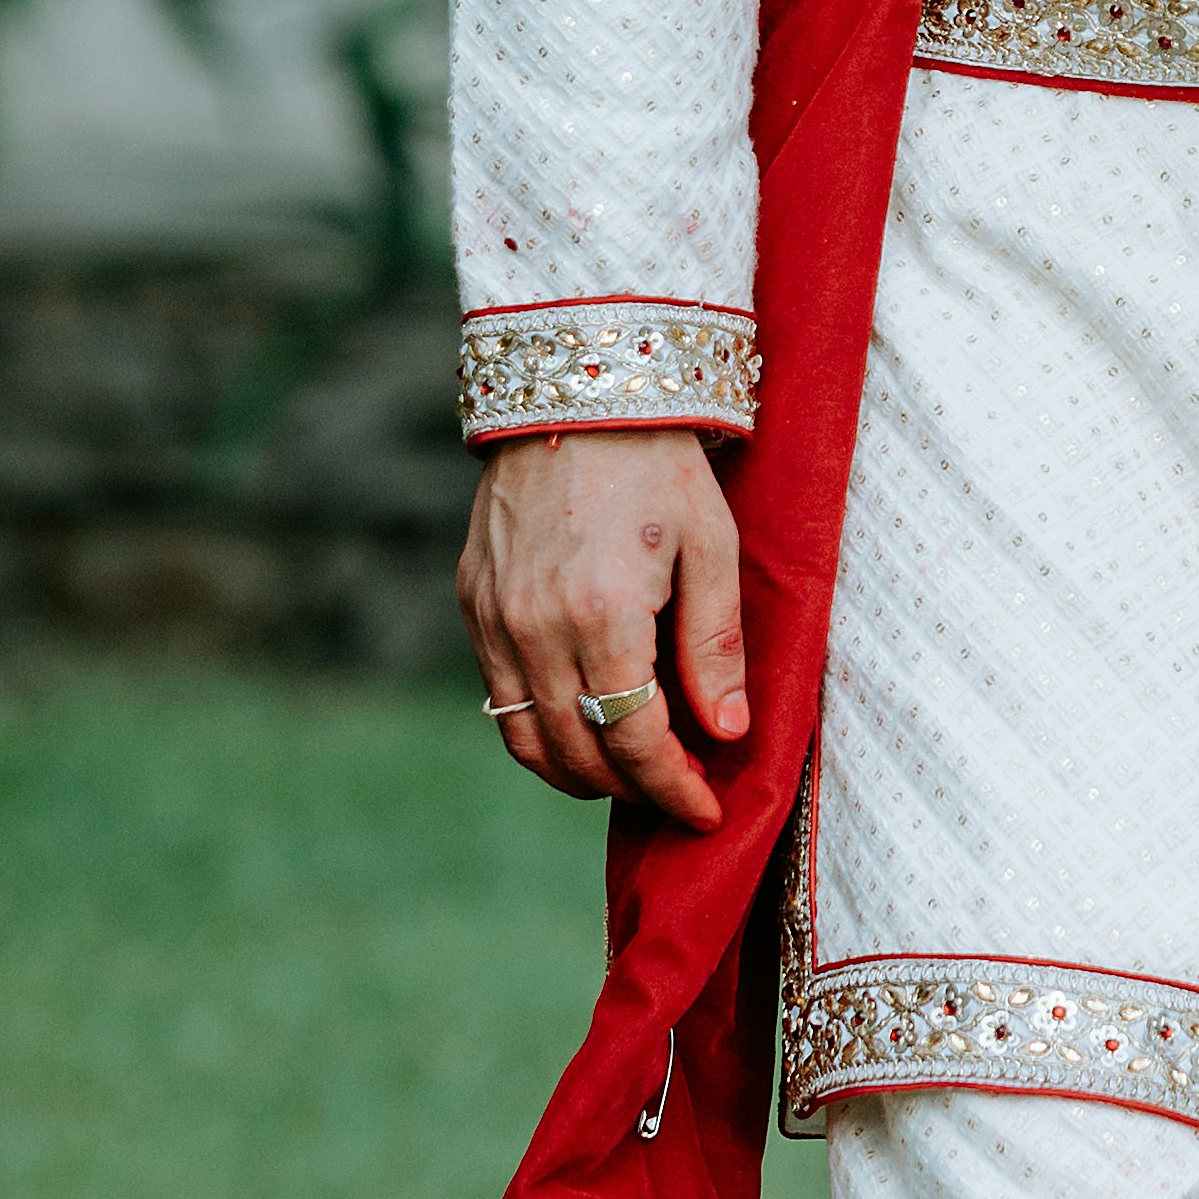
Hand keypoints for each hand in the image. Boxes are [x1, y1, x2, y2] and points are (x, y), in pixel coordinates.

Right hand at [458, 427, 745, 819]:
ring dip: (578, 772)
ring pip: (525, 738)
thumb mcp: (712, 546)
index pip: (634, 740)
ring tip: (629, 772)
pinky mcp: (472, 601)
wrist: (577, 388)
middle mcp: (534, 626)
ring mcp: (493, 617)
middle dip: (630, 788)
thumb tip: (726, 732)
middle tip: (674, 792)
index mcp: (602, 614)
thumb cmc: (659, 462)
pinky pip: (499, 696)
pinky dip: (539, 727)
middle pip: (577, 752)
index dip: (672, 787)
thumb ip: (715, 647)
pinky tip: (582, 720)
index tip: (704, 811)